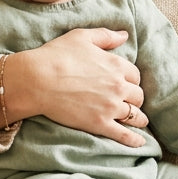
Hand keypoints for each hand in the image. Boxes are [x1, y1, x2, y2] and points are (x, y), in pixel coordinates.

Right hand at [2, 28, 149, 147]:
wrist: (37, 80)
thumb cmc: (56, 55)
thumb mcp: (82, 37)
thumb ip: (106, 36)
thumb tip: (124, 35)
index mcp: (116, 65)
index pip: (135, 75)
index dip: (131, 79)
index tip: (126, 83)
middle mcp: (118, 86)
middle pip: (138, 95)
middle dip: (135, 98)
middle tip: (131, 102)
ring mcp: (110, 106)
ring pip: (135, 115)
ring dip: (139, 118)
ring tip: (140, 121)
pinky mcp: (99, 123)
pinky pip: (123, 134)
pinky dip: (134, 140)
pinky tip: (140, 143)